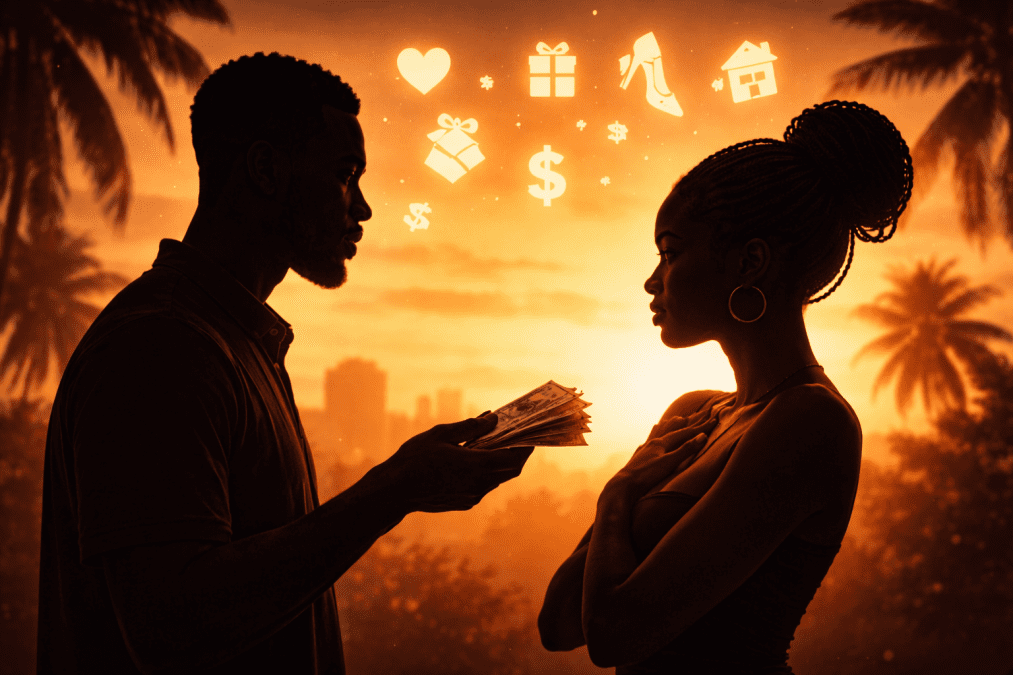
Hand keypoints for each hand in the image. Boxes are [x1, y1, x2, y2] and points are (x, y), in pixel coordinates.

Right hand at [386, 413, 533, 512]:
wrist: (394, 492)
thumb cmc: (414, 459)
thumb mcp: (441, 434)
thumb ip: (470, 427)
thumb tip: (492, 419)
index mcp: (476, 465)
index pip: (513, 457)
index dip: (526, 446)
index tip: (531, 434)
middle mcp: (479, 484)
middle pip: (510, 470)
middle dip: (517, 454)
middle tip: (518, 437)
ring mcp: (472, 496)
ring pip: (497, 479)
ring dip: (500, 463)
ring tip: (496, 445)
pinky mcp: (464, 503)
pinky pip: (483, 486)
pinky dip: (486, 473)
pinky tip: (476, 460)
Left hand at [605, 414, 718, 499]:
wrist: (623, 486)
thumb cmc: (647, 475)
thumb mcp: (669, 463)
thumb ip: (686, 450)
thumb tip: (702, 437)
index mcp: (662, 442)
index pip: (685, 432)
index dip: (701, 427)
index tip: (714, 419)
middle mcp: (653, 442)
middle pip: (673, 428)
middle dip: (689, 422)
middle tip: (700, 413)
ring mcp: (646, 449)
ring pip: (660, 433)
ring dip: (671, 426)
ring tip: (676, 419)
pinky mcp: (640, 458)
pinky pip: (650, 442)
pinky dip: (656, 437)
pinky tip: (653, 439)